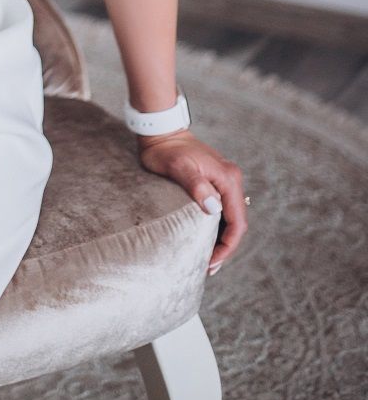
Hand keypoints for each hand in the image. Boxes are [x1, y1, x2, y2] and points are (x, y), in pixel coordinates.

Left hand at [135, 130, 247, 274]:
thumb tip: (214, 209)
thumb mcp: (179, 168)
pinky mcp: (215, 181)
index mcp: (228, 178)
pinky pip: (223, 209)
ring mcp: (225, 180)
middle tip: (208, 267)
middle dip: (225, 247)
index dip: (227, 246)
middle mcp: (231, 179)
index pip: (237, 221)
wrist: (161, 132)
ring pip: (230, 217)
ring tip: (207, 259)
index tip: (212, 262)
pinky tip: (206, 239)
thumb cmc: (166, 150)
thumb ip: (197, 186)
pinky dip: (217, 227)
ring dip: (222, 239)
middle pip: (236, 222)